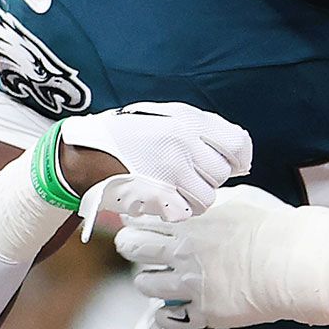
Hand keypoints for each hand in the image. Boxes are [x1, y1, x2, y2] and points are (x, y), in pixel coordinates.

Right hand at [56, 103, 251, 225]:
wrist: (86, 152)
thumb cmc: (126, 134)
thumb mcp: (163, 116)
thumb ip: (202, 130)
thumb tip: (241, 156)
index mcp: (187, 120)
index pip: (237, 144)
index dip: (239, 159)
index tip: (233, 165)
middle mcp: (183, 144)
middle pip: (221, 174)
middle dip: (208, 178)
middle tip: (187, 175)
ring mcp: (171, 171)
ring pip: (207, 198)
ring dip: (194, 198)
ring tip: (174, 189)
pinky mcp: (159, 195)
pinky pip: (185, 212)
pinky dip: (176, 210)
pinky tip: (162, 199)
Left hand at [116, 186, 328, 328]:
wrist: (293, 261)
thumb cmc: (272, 225)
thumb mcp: (238, 198)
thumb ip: (210, 198)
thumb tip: (198, 195)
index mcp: (189, 221)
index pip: (141, 218)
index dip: (134, 220)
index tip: (137, 222)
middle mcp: (182, 252)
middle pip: (132, 248)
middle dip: (131, 247)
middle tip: (137, 248)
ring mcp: (191, 284)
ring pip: (145, 285)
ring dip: (148, 281)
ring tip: (159, 279)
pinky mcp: (204, 312)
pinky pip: (169, 319)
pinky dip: (166, 314)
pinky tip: (172, 309)